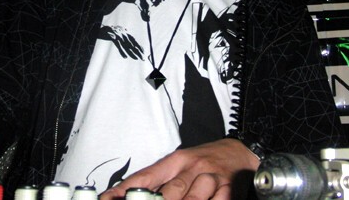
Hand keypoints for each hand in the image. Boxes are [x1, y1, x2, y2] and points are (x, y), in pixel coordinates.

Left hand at [100, 139, 259, 199]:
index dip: (127, 190)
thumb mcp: (180, 164)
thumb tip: (128, 193)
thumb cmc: (205, 160)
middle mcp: (193, 167)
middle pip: (170, 191)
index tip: (108, 199)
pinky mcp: (229, 191)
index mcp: (176, 160)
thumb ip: (159, 179)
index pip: (147, 176)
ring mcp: (211, 180)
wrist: (240, 152)